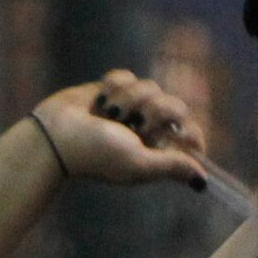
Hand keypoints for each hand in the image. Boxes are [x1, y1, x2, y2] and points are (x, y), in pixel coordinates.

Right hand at [28, 71, 210, 187]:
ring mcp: (129, 108)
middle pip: (175, 106)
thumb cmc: (96, 154)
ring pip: (151, 87)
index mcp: (154, 151)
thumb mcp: (139, 164)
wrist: (55, 135)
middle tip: (136, 124)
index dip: (191, 133)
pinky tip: (100, 99)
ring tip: (109, 113)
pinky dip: (113, 85)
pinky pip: (127, 75)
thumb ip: (171, 167)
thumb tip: (202, 182)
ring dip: (129, 99)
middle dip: (155, 111)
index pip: (188, 136)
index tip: (186, 136)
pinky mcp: (111, 89)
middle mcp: (145, 130)